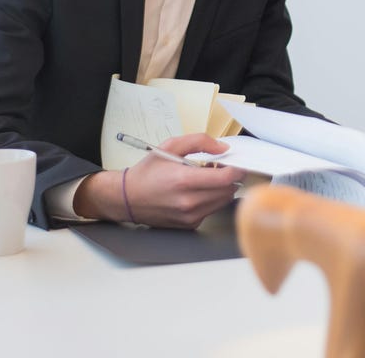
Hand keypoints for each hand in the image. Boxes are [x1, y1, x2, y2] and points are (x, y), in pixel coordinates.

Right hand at [76, 133, 244, 227]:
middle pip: (229, 190)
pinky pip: (213, 209)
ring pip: (223, 201)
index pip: (226, 178)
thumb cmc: (148, 172)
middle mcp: (189, 202)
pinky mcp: (191, 224)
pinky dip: (212, 198)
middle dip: (229, 177)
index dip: (237, 169)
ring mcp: (190, 216)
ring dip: (222, 188)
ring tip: (208, 177)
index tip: (237, 162)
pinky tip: (200, 190)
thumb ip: (199, 141)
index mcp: (184, 181)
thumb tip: (222, 147)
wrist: (127, 198)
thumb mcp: (170, 146)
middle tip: (219, 166)